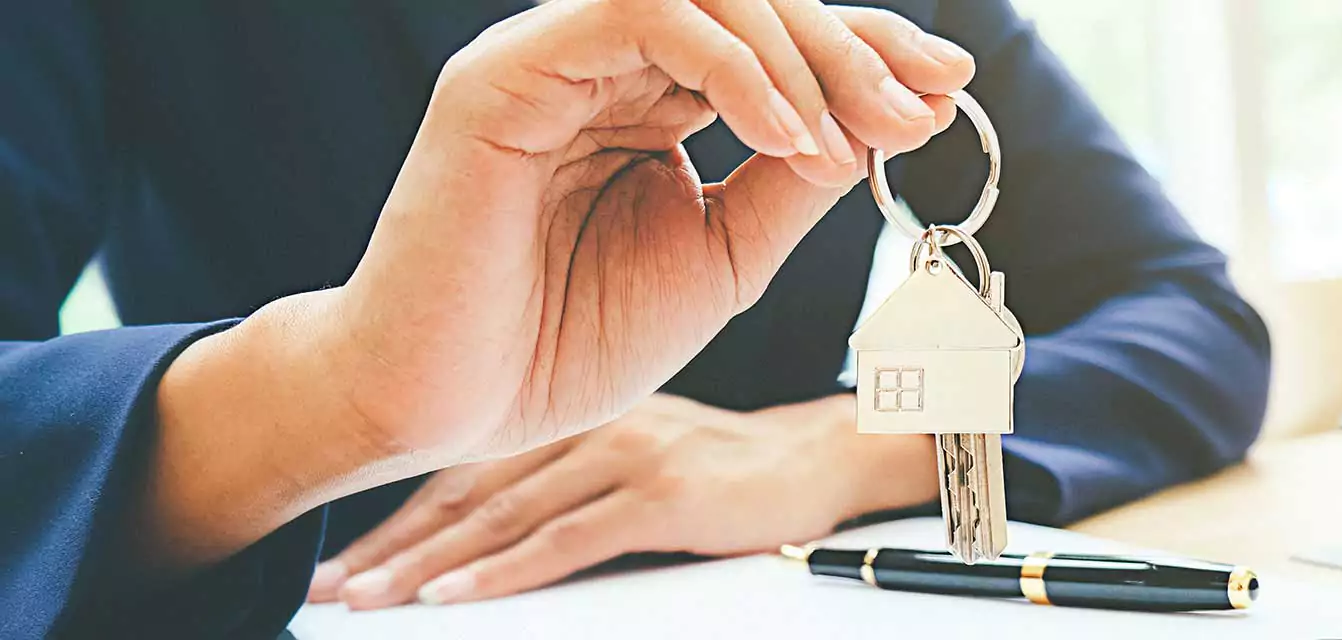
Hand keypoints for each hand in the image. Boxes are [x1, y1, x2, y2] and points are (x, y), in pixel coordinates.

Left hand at [305, 394, 935, 608]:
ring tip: (369, 599)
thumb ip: (576, 480)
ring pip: (503, 514)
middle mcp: (593, 423)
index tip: (346, 553)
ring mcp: (626, 454)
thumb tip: (494, 535)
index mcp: (580, 412)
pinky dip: (502, 569)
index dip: (402, 509)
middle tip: (331, 586)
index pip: (473, 462)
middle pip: (470, 490)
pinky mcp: (662, 493)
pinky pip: (565, 539)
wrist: (830, 462)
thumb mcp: (645, 457)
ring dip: (426, 562)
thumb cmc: (738, 470)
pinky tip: (453, 595)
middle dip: (392, 543)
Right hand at [337, 0, 973, 460]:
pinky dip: (731, 65)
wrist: (449, 407)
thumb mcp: (722, 257)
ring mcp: (555, 58)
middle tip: (921, 107)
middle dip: (853, 46)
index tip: (948, 89)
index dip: (866, 50)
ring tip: (848, 137)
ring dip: (800, 53)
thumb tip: (892, 117)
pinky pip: (638, 15)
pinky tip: (784, 133)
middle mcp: (606, 62)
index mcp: (653, 98)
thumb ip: (794, 182)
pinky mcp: (505, 74)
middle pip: (753, 0)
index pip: (774, 38)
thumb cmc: (565, 338)